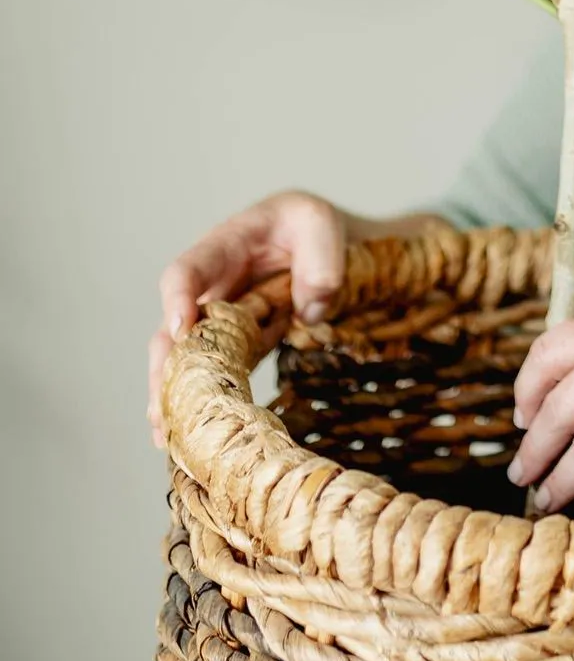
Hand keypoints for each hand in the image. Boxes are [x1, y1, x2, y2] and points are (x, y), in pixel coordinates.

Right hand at [147, 190, 357, 444]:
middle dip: (164, 367)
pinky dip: (199, 403)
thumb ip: (319, 261)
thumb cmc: (311, 225)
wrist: (324, 243)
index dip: (178, 299)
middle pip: (171, 328)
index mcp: (224, 247)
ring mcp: (219, 319)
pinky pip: (211, 374)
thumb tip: (309, 312)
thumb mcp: (319, 223)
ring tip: (166, 435)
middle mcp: (210, 288)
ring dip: (173, 396)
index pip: (188, 271)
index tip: (181, 331)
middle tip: (162, 406)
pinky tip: (186, 437)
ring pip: (183, 359)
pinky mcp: (235, 345)